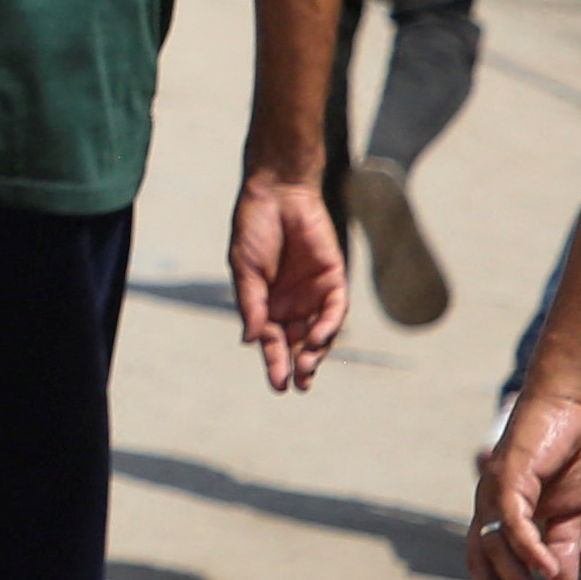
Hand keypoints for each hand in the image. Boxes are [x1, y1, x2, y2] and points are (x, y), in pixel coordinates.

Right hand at [228, 175, 344, 391]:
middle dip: (297, 366)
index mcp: (267, 305)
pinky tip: (319, 338)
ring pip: (320, 333)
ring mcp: (314, 294)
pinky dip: (329, 326)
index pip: (272, 341)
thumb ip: (251, 304)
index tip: (278, 386)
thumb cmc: (254, 228)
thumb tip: (249, 341)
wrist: (278, 194)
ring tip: (306, 369)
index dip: (275, 363)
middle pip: (298, 343)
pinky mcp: (334, 280)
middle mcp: (292, 304)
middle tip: (296, 384)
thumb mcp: (245, 268)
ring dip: (314, 353)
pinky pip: (335, 310)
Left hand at [467, 387, 580, 579]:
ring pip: (495, 543)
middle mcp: (489, 503)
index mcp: (500, 512)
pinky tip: (547, 568)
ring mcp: (494, 488)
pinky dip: (527, 547)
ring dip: (520, 577)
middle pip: (479, 557)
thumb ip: (561, 545)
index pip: (488, 559)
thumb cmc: (562, 453)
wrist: (566, 406)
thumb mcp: (568, 511)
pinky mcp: (508, 475)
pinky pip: (511, 519)